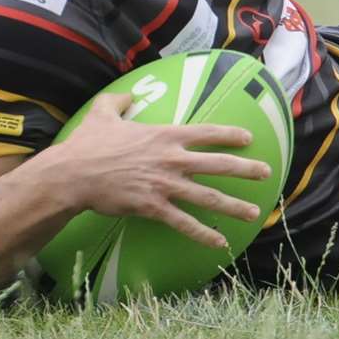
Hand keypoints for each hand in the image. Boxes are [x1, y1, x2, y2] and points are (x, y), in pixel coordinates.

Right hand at [47, 91, 271, 248]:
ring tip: (253, 213)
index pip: (206, 133)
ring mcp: (164, 184)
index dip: (229, 135)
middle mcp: (170, 159)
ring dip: (233, 205)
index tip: (248, 138)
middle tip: (266, 173)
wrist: (72, 173)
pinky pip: (184, 223)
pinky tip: (220, 243)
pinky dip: (204, 234)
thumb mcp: (102, 112)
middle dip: (245, 169)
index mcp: (163, 135)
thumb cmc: (87, 143)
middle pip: (217, 164)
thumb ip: (119, 101)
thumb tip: (128, 95)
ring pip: (208, 197)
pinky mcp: (153, 207)